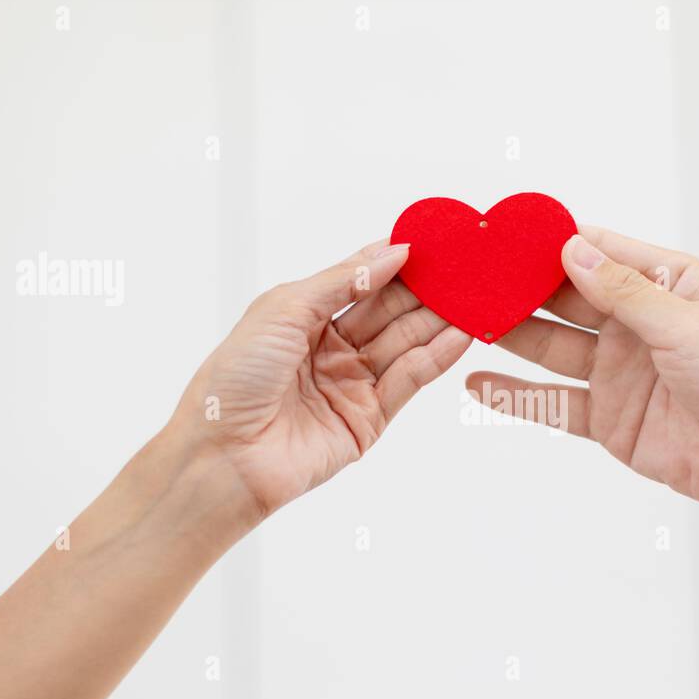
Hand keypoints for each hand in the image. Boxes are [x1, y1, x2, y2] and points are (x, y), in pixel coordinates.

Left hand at [170, 240, 470, 518]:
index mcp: (304, 317)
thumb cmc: (234, 380)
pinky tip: (460, 334)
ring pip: (405, 344)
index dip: (394, 261)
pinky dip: (436, 357)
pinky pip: (409, 381)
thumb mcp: (284, 310)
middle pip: (389, 311)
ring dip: (439, 319)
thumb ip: (343, 281)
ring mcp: (352, 385)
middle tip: (465, 266)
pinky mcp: (369, 420)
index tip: (433, 241)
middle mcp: (331, 349)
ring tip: (475, 295)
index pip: (362, 282)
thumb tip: (392, 252)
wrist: (223, 456)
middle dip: (426, 288)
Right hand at [466, 228, 698, 512]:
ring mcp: (621, 372)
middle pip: (566, 299)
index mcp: (666, 284)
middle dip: (518, 288)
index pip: (597, 252)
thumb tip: (569, 247)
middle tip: (468, 278)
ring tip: (462, 322)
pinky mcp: (610, 419)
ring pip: (553, 347)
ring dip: (511, 335)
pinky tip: (476, 384)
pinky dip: (517, 395)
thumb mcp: (684, 324)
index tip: (500, 234)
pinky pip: (555, 403)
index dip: (549, 243)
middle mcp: (638, 323)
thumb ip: (622, 290)